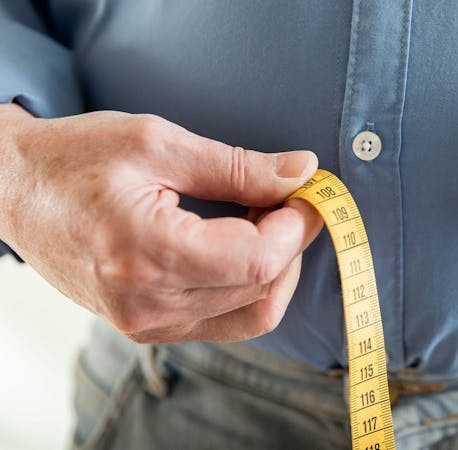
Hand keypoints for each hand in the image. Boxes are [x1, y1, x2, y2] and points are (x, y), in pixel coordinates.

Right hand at [0, 105, 322, 341]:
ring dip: (276, 267)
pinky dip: (250, 286)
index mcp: (148, 254)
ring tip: (269, 220)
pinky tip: (246, 245)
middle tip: (292, 199)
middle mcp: (148, 304)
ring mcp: (147, 324)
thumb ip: (237, 165)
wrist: (13, 191)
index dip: (298, 227)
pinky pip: (225, 321)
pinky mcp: (148, 327)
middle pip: (261, 289)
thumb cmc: (75, 159)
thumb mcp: (158, 143)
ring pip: (251, 313)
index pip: (258, 260)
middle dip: (293, 243)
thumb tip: (302, 170)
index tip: (307, 193)